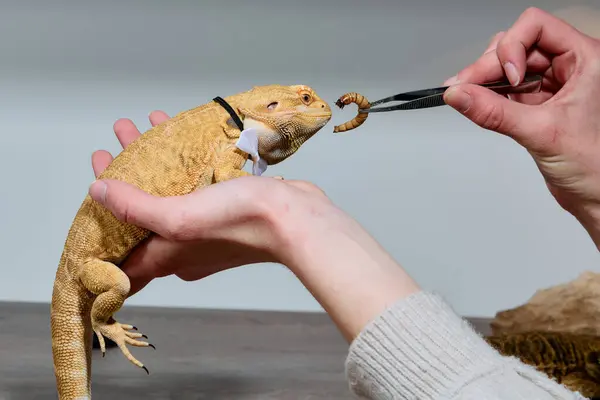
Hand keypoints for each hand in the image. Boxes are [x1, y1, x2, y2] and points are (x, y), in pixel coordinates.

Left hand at [91, 111, 327, 296]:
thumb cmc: (238, 222)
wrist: (294, 217)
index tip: (89, 198)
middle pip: (139, 214)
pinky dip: (177, 159)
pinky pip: (190, 182)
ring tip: (134, 129)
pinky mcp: (223, 207)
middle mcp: (182, 247)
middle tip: (107, 151)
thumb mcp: (178, 217)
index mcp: (166, 257)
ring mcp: (203, 227)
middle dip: (121, 181)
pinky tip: (173, 132)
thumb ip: (136, 207)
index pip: (119, 252)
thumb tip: (98, 193)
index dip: (97, 228)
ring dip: (148, 162)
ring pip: (165, 192)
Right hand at [442, 7, 599, 245]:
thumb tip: (459, 95)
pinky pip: (506, 90)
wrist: (597, 196)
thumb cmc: (594, 165)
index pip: (537, 27)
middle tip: (465, 87)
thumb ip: (495, 112)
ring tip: (467, 96)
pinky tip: (476, 103)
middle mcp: (570, 67)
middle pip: (517, 46)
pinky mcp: (538, 105)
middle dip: (489, 65)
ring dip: (485, 80)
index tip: (507, 78)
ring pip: (508, 67)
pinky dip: (489, 96)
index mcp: (586, 59)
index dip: (514, 47)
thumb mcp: (540, 132)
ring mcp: (553, 85)